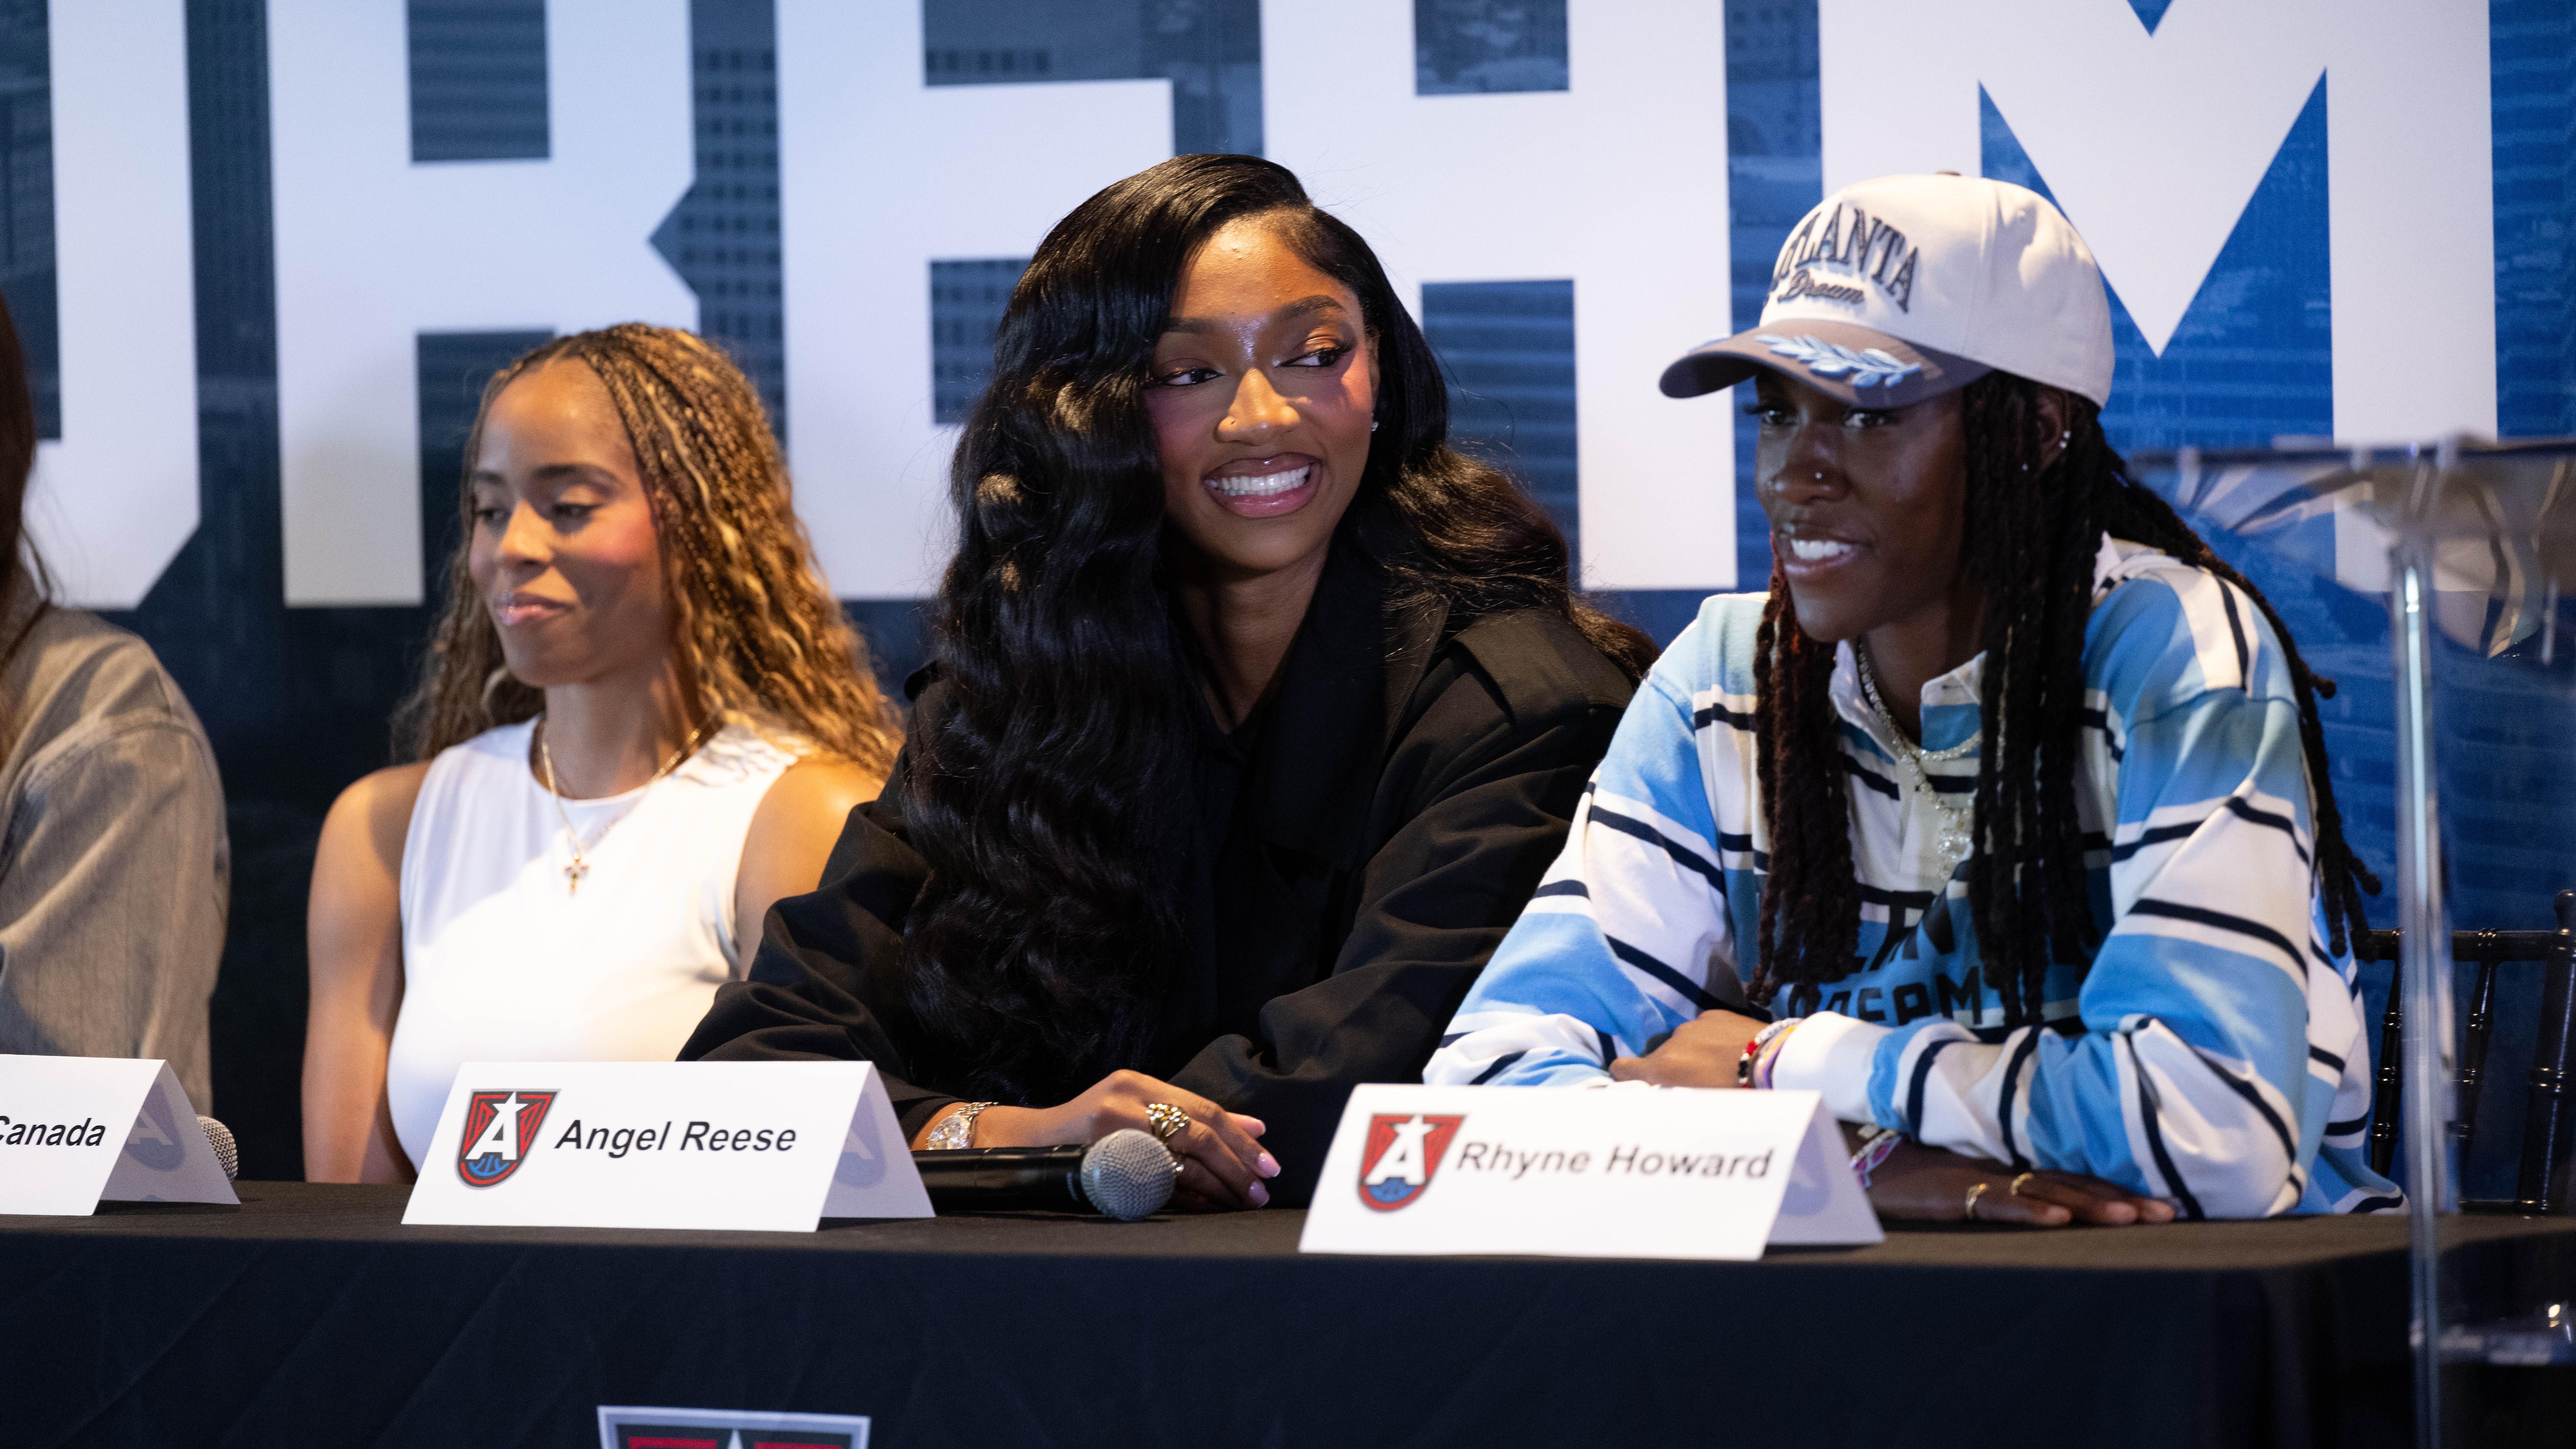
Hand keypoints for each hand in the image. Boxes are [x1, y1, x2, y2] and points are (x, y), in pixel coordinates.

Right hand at [969, 1070, 1278, 1212]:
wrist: (1028, 1143)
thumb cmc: (1090, 1129)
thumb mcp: (1137, 1108)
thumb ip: (1190, 1116)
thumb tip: (1255, 1127)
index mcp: (1138, 1082)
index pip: (1203, 1108)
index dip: (1240, 1136)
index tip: (1269, 1162)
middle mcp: (1126, 1098)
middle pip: (1198, 1131)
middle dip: (1237, 1163)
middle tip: (1263, 1187)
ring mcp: (1111, 1128)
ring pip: (1180, 1158)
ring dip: (1218, 1184)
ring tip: (1243, 1201)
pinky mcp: (1099, 1157)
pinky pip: (1153, 1181)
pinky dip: (1185, 1197)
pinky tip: (1206, 1207)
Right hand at [1606, 1011, 1763, 1087]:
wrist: (1774, 1062)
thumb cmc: (1736, 1093)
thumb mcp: (1699, 1103)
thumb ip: (1675, 1096)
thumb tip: (1664, 1094)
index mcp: (1663, 1067)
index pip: (1621, 1068)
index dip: (1625, 1077)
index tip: (1638, 1084)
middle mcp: (1671, 1042)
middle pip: (1659, 1057)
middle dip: (1672, 1068)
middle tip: (1697, 1083)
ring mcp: (1693, 1024)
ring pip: (1682, 1042)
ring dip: (1692, 1052)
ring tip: (1719, 1065)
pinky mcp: (1714, 1014)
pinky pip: (1703, 1028)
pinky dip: (1710, 1038)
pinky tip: (1731, 1048)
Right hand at [1860, 1136, 2176, 1226]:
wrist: (1860, 1162)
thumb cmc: (1914, 1175)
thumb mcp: (1970, 1182)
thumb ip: (2008, 1190)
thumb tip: (2054, 1207)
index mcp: (2013, 1168)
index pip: (2076, 1177)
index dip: (2119, 1189)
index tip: (2163, 1203)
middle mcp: (2006, 1170)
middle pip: (2074, 1182)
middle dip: (2123, 1198)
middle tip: (2168, 1212)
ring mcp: (1981, 1179)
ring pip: (2046, 1189)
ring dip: (2091, 1203)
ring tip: (2131, 1216)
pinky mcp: (1954, 1193)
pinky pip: (1997, 1204)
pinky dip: (2029, 1210)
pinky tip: (2058, 1219)